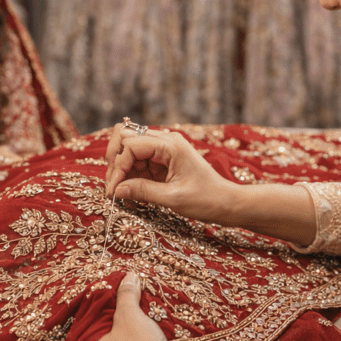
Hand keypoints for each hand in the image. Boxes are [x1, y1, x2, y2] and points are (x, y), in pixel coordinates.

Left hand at [88, 273, 220, 340]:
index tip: (109, 291)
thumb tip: (128, 275)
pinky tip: (141, 332)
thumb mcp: (131, 315)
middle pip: (99, 331)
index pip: (85, 320)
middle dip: (110, 315)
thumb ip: (126, 294)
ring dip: (121, 328)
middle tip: (122, 298)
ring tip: (133, 311)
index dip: (98, 303)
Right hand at [104, 123, 236, 224]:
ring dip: (121, 169)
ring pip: (129, 149)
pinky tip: (129, 191)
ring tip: (120, 192)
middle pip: (126, 137)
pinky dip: (129, 174)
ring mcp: (163, 150)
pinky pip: (138, 161)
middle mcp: (165, 141)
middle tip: (113, 186)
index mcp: (171, 145)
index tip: (113, 191)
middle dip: (115, 161)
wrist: (227, 203)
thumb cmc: (206, 199)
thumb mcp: (173, 198)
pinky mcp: (162, 161)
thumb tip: (116, 190)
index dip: (118, 166)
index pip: (131, 144)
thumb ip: (143, 191)